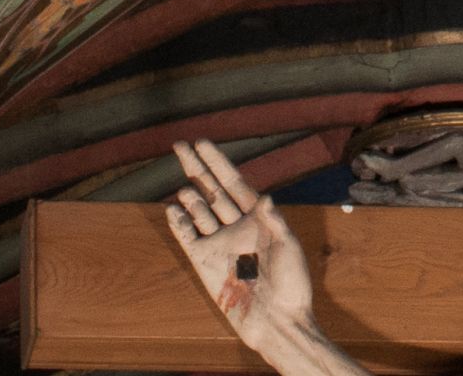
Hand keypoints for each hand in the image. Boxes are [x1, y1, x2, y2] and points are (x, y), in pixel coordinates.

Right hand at [166, 140, 315, 354]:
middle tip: (179, 145)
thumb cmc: (290, 284)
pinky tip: (171, 209)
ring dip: (191, 198)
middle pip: (211, 189)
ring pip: (199, 210)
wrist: (276, 320)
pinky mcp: (204, 262)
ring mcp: (218, 242)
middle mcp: (236, 225)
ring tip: (185, 189)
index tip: (202, 142)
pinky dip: (179, 223)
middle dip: (196, 167)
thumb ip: (274, 222)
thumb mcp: (288, 248)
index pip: (233, 182)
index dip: (218, 162)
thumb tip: (264, 197)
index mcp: (258, 217)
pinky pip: (187, 236)